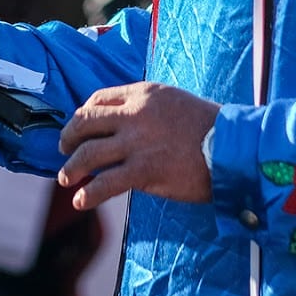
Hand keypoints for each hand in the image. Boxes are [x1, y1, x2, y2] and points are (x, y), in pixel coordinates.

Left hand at [56, 82, 218, 209]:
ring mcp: (137, 143)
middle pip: (86, 122)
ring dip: (72, 168)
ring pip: (89, 153)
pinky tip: (82, 201)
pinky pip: (106, 183)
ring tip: (66, 178)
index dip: (82, 114)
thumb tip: (118, 122)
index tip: (79, 127)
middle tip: (64, 149)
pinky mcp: (144, 171)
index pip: (98, 99)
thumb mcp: (172, 101)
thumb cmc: (207, 126)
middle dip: (69, 137)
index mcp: (142, 94)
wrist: (231, 148)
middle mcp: (135, 114)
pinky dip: (89, 194)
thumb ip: (144, 107)